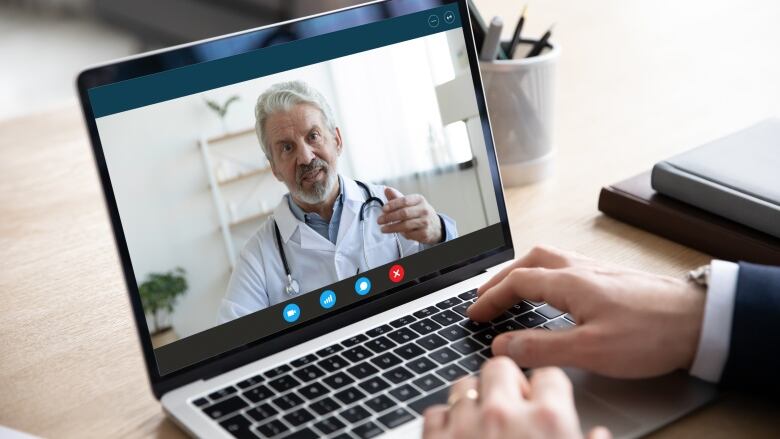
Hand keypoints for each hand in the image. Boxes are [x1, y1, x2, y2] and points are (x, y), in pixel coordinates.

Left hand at [377, 187, 441, 243]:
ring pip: (405, 225)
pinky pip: (409, 234)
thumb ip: (397, 197)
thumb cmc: (418, 212)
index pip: (404, 200)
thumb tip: (386, 189)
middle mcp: (424, 210)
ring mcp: (425, 222)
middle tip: (379, 220)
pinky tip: (397, 232)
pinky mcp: (424, 233)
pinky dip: (401, 234)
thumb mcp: (410, 203)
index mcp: (419, 200)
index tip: (383, 209)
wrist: (435, 226)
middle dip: (389, 217)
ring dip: (392, 228)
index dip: (392, 205)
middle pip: (404, 213)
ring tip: (383, 229)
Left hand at [423, 357, 610, 438]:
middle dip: (506, 379)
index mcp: (548, 420)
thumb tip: (600, 434)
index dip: (546, 386)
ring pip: (464, 384)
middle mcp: (505, 414)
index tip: (542, 396)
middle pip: (501, 366)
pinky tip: (456, 434)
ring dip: (474, 397)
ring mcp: (465, 426)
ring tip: (482, 418)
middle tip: (511, 403)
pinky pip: (436, 412)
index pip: (548, 376)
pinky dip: (445, 420)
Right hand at [468, 246, 705, 377]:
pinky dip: (544, 274)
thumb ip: (542, 347)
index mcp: (569, 281)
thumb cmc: (651, 333)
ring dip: (522, 271)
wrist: (700, 320)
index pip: (516, 282)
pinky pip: (565, 266)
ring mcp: (597, 270)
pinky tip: (552, 291)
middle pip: (528, 261)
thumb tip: (503, 345)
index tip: (475, 315)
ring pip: (548, 259)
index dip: (490, 298)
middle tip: (485, 297)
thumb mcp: (590, 349)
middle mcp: (580, 268)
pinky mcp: (611, 278)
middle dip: (501, 278)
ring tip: (510, 290)